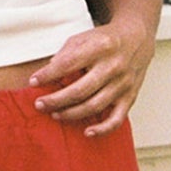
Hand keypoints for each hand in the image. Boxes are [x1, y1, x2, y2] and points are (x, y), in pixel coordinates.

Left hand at [29, 15, 153, 135]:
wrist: (137, 38)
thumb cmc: (104, 39)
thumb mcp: (83, 37)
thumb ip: (65, 54)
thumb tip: (47, 75)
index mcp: (100, 47)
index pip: (68, 64)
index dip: (48, 75)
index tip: (33, 82)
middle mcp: (113, 66)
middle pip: (80, 90)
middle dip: (55, 100)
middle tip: (39, 104)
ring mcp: (123, 83)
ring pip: (94, 106)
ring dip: (71, 114)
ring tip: (54, 114)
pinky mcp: (130, 97)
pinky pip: (117, 119)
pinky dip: (102, 129)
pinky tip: (87, 132)